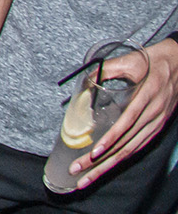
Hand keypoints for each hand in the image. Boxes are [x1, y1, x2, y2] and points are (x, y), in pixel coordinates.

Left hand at [73, 39, 177, 184]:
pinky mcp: (157, 127)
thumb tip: (85, 77)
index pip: (127, 123)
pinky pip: (139, 147)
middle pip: (126, 144)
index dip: (111, 139)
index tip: (94, 151)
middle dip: (101, 161)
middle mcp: (154, 114)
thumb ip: (107, 68)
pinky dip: (123, 158)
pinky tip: (108, 167)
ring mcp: (157, 123)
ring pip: (132, 150)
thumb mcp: (131, 60)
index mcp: (147, 97)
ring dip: (109, 166)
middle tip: (79, 172)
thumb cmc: (153, 61)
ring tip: (88, 177)